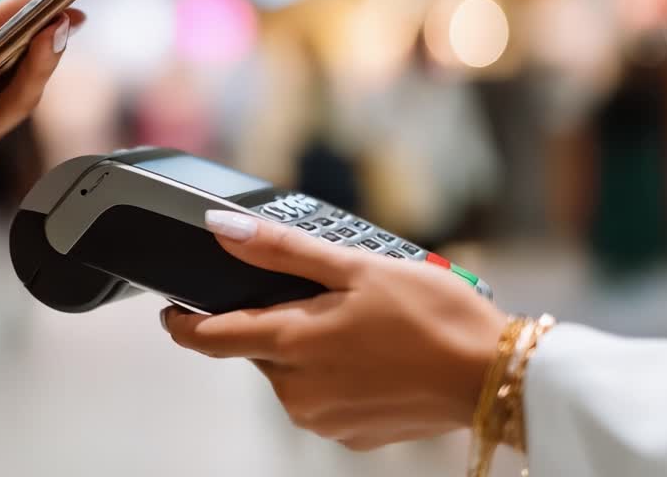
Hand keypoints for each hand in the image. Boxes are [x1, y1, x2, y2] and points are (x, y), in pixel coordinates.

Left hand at [161, 211, 507, 451]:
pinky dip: (336, 375)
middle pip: (258, 350)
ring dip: (308, 348)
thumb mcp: (355, 266)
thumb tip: (222, 230)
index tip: (171, 310)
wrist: (494, 376)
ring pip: (290, 374)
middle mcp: (297, 390)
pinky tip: (373, 356)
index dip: (183, 323)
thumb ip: (280, 251)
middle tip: (325, 298)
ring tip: (361, 326)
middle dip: (276, 322)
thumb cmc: (434, 316)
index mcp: (292, 343)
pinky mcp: (349, 435)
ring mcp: (322, 417)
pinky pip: (322, 398)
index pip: (209, 338)